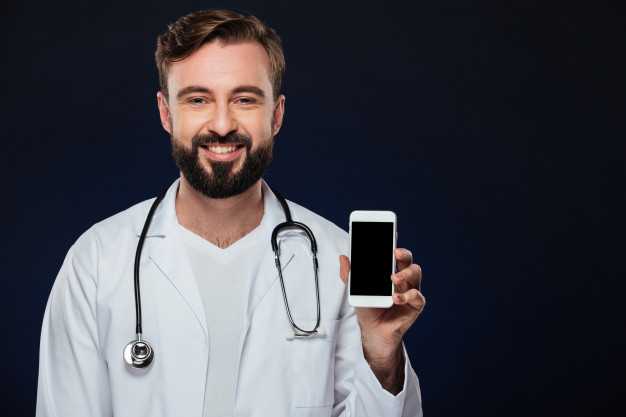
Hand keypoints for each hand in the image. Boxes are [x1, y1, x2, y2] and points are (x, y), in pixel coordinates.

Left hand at [339, 248, 424, 392]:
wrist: (373, 331)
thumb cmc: (368, 308)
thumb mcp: (355, 290)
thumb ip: (349, 275)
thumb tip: (343, 257)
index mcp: (390, 271)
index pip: (394, 254)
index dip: (393, 242)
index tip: (391, 233)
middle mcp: (403, 278)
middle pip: (408, 260)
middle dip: (404, 253)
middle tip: (395, 252)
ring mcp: (410, 290)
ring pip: (416, 273)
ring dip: (406, 273)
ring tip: (394, 278)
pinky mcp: (415, 305)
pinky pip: (418, 296)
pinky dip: (408, 296)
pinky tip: (396, 298)